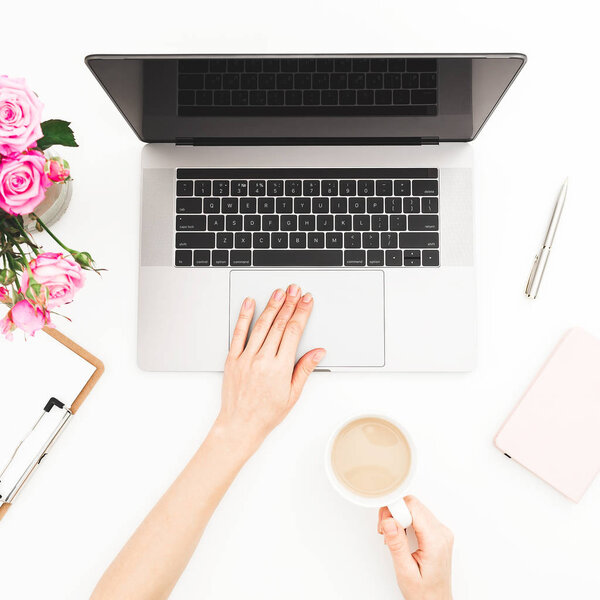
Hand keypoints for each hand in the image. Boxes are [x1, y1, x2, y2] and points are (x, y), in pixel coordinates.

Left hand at [216, 284, 324, 453]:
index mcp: (280, 368)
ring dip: (271, 306)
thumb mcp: (292, 394)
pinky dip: (244, 317)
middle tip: (295, 290)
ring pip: (261, 326)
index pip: (294, 332)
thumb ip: (304, 369)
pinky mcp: (232, 359)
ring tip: (279, 292)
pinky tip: (249, 303)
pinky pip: (239, 334)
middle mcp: (263, 360)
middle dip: (289, 304)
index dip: (302, 313)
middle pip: (279, 325)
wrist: (239, 425)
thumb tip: (317, 352)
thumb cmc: (266, 414)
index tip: (306, 301)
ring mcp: (246, 358)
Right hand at [378, 496, 453, 599]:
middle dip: (395, 513)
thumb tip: (389, 521)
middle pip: (413, 505)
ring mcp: (441, 532)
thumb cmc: (424, 593)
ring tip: (392, 536)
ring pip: (415, 508)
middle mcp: (442, 533)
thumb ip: (397, 544)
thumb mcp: (405, 571)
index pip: (413, 507)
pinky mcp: (437, 533)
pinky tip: (401, 535)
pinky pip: (419, 516)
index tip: (384, 522)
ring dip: (399, 517)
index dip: (395, 510)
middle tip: (385, 531)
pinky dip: (406, 521)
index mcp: (436, 541)